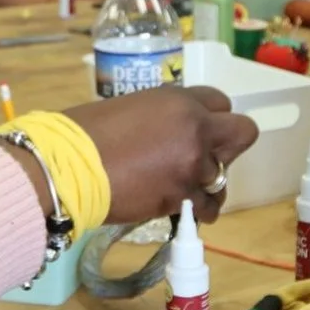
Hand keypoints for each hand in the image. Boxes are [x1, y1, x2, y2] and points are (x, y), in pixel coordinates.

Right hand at [60, 86, 259, 224]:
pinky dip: (200, 209)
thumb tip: (174, 133)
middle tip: (206, 157)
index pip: (221, 102)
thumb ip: (165, 117)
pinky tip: (186, 206)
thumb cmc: (86, 132)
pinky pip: (210, 206)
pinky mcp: (183, 196)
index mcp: (179, 100)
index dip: (212, 118)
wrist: (67, 167)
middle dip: (228, 145)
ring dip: (207, 182)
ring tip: (183, 187)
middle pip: (242, 133)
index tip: (201, 131)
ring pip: (224, 176)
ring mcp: (193, 164)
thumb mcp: (134, 108)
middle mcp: (195, 128)